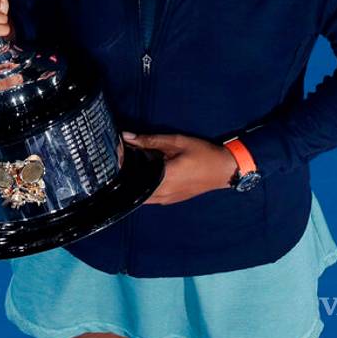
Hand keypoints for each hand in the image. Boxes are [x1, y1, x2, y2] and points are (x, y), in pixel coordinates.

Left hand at [121, 132, 237, 204]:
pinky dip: (142, 189)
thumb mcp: (177, 142)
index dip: (121, 169)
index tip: (113, 158)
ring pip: (141, 196)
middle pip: (134, 189)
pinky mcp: (170, 200)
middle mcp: (163, 193)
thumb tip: (127, 137)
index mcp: (164, 178)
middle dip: (125, 177)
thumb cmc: (202, 154)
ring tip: (127, 169)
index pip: (134, 178)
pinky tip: (140, 177)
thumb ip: (150, 140)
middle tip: (117, 162)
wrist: (223, 170)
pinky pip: (150, 198)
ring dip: (133, 185)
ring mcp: (167, 199)